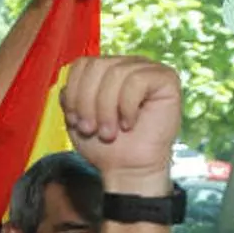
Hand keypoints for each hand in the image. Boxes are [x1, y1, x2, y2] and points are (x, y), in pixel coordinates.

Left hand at [60, 56, 180, 190]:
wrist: (127, 168)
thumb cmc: (104, 145)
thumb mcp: (76, 117)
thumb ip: (69, 96)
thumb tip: (67, 86)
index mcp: (105, 70)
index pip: (82, 64)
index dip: (74, 92)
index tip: (76, 120)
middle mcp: (126, 65)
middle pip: (97, 65)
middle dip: (88, 101)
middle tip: (91, 128)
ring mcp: (147, 69)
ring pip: (116, 72)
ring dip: (106, 108)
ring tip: (108, 132)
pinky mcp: (166, 79)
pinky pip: (138, 80)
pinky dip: (127, 106)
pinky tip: (129, 124)